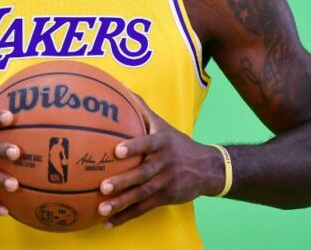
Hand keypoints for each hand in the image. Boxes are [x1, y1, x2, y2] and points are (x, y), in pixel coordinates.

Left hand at [97, 95, 224, 227]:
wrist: (208, 167)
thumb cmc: (177, 143)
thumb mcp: (163, 125)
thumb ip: (142, 109)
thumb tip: (121, 87)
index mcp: (163, 143)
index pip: (148, 143)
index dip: (134, 146)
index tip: (117, 150)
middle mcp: (164, 163)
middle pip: (143, 173)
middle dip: (124, 181)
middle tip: (103, 186)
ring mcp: (166, 182)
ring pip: (142, 194)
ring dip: (122, 202)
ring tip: (102, 208)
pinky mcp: (166, 197)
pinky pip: (144, 208)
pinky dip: (126, 215)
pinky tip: (108, 222)